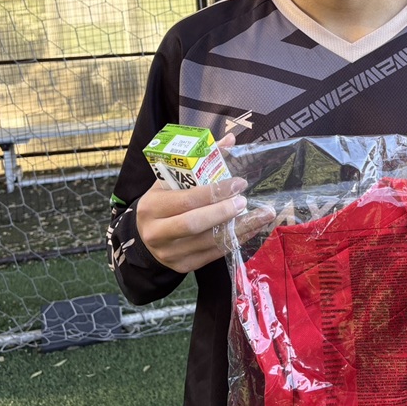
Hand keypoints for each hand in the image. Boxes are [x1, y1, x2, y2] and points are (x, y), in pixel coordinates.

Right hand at [135, 134, 271, 272]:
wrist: (144, 237)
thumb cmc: (163, 202)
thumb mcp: (171, 180)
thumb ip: (200, 160)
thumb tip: (230, 140)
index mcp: (152, 206)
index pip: (187, 199)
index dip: (215, 192)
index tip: (239, 183)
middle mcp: (157, 232)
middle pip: (195, 224)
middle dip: (223, 212)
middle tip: (245, 201)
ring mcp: (170, 253)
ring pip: (208, 242)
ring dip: (239, 229)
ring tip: (262, 216)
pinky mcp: (183, 266)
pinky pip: (213, 254)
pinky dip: (235, 241)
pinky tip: (252, 229)